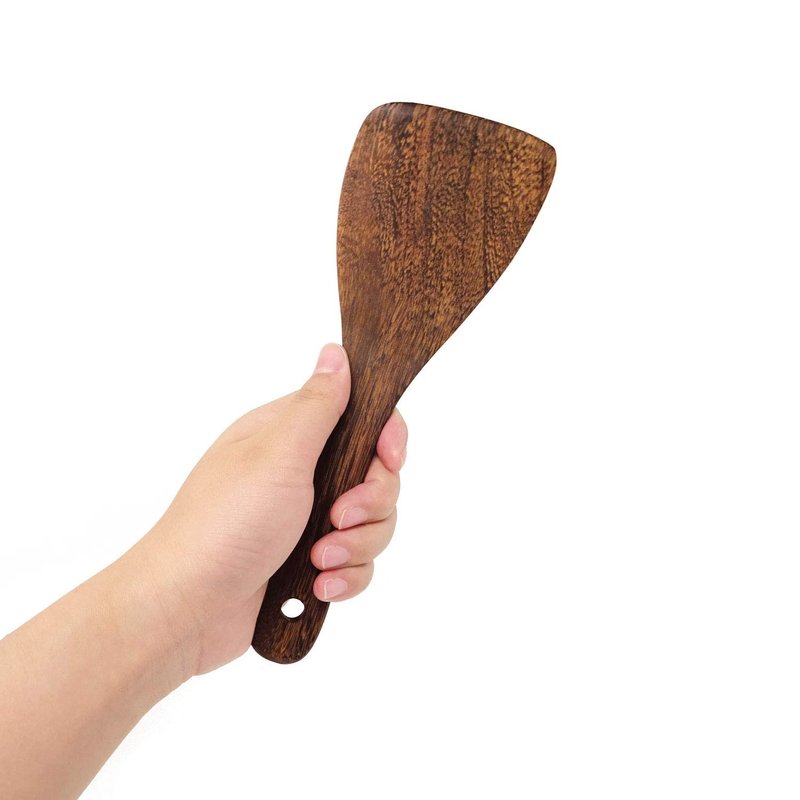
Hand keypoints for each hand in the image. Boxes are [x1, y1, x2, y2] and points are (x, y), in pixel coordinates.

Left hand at [135, 343, 406, 675]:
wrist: (187, 611)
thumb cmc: (223, 525)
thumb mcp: (278, 455)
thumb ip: (319, 405)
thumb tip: (336, 353)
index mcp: (290, 436)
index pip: (362, 418)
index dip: (386, 438)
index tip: (390, 460)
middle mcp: (301, 473)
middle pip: (376, 476)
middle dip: (370, 503)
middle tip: (338, 518)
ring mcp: (304, 519)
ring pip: (371, 523)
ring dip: (355, 546)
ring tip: (319, 562)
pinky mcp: (307, 562)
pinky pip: (356, 563)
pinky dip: (344, 577)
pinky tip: (319, 587)